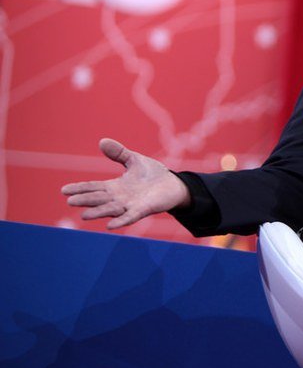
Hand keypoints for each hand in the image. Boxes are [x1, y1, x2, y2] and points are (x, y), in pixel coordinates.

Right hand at [61, 138, 190, 229]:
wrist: (173, 184)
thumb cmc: (152, 174)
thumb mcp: (134, 160)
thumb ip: (119, 153)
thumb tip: (102, 141)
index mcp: (115, 186)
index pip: (94, 187)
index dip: (79, 188)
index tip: (63, 190)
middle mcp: (119, 197)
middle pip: (99, 199)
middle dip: (85, 200)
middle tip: (70, 201)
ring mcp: (130, 205)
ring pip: (111, 209)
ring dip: (99, 213)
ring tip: (85, 216)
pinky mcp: (143, 210)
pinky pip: (130, 216)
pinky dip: (121, 220)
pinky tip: (110, 226)